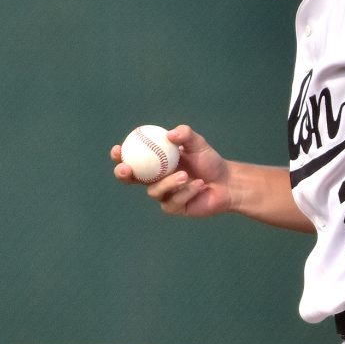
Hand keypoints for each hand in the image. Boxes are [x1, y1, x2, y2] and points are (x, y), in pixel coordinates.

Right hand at [111, 124, 231, 216]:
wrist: (226, 182)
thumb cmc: (210, 161)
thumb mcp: (198, 144)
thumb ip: (185, 135)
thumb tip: (170, 135)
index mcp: (155, 162)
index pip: (131, 159)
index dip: (120, 156)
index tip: (117, 150)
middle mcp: (155, 179)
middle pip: (130, 180)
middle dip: (123, 175)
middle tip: (127, 170)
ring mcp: (163, 195)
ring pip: (155, 191)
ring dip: (168, 183)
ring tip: (185, 175)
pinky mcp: (174, 208)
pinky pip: (173, 202)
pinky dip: (186, 192)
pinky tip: (200, 185)